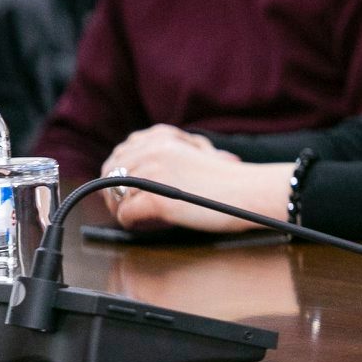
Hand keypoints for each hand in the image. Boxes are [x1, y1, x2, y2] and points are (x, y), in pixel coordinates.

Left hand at [101, 132, 287, 233]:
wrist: (250, 192)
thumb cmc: (227, 180)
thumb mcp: (194, 151)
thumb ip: (165, 152)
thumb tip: (132, 167)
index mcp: (160, 137)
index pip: (120, 154)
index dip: (121, 175)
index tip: (133, 189)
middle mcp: (151, 150)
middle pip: (110, 175)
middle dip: (117, 194)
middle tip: (135, 208)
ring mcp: (151, 174)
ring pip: (116, 197)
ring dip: (128, 210)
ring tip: (151, 217)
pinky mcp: (154, 199)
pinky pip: (126, 216)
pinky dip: (136, 224)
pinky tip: (155, 224)